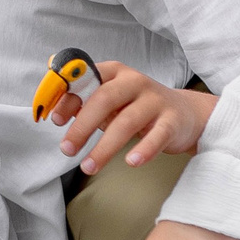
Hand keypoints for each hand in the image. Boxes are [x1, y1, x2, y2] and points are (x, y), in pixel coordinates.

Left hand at [48, 63, 216, 168]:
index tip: (55, 120)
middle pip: (104, 99)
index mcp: (114, 72)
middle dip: (82, 126)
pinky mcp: (172, 121)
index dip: (67, 98)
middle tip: (66, 149)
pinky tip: (131, 163)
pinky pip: (157, 136)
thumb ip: (83, 102)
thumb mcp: (109, 100)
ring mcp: (155, 100)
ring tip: (88, 167)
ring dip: (104, 147)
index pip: (86, 79)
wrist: (184, 113)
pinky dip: (144, 149)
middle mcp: (134, 82)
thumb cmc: (136, 106)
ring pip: (126, 122)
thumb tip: (55, 112)